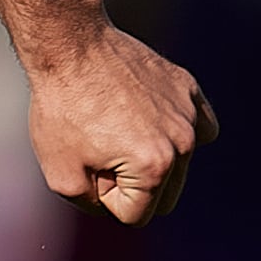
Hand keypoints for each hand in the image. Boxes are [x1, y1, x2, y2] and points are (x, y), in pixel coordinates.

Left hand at [25, 21, 215, 226]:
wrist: (70, 44)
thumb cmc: (61, 109)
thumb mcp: (61, 177)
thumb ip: (94, 206)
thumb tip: (118, 207)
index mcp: (154, 168)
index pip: (135, 215)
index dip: (104, 199)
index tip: (88, 167)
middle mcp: (182, 143)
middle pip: (165, 198)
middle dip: (131, 186)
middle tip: (102, 155)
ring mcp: (189, 113)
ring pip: (181, 165)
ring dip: (150, 160)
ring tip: (117, 132)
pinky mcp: (188, 88)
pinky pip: (200, 127)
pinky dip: (178, 133)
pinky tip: (152, 122)